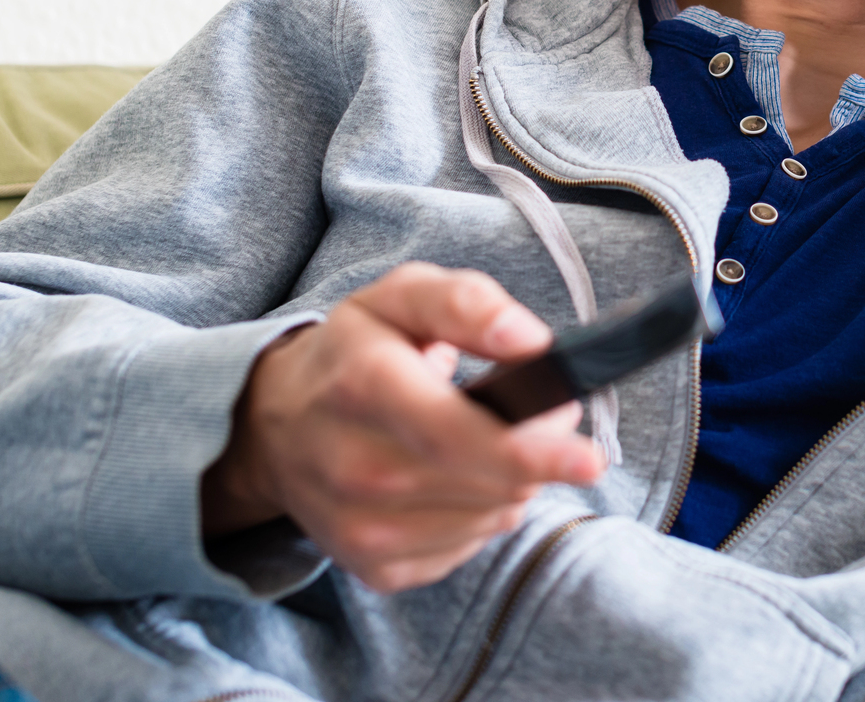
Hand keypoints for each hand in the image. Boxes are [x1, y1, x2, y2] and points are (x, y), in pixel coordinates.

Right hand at [202, 264, 604, 593]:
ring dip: (513, 481)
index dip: (531, 449)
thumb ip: (467, 303)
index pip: (457, 434)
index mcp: (363, 386)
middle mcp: (354, 466)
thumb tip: (531, 341)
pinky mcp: (374, 568)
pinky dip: (483, 513)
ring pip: (491, 517)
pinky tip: (460, 479)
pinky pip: (469, 547)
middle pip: (489, 483)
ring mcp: (360, 528)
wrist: (274, 427)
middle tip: (551, 418)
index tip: (590, 455)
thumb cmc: (352, 352)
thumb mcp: (399, 297)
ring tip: (491, 441)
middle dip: (539, 453)